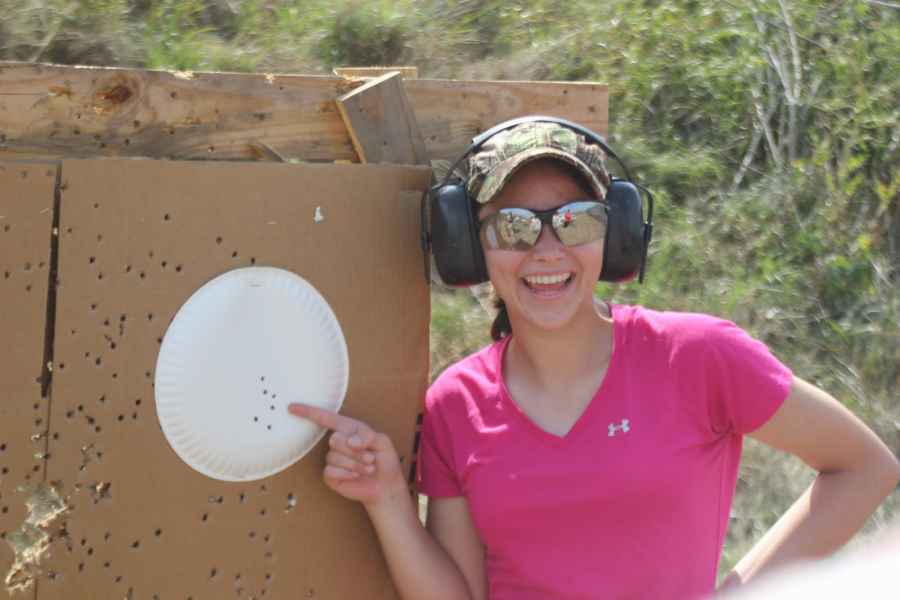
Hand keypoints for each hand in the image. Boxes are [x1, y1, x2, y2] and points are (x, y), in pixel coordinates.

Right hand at [288, 403, 406, 508]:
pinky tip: (356, 476)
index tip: (292, 407)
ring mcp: (333, 459)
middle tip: (370, 458)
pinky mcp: (331, 476)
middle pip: (335, 440)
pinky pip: (331, 471)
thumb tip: (349, 441)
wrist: (385, 484)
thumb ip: (368, 436)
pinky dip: (347, 475)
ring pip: (335, 458)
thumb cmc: (384, 459)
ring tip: (368, 468)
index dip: (308, 412)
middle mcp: (338, 443)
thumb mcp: (382, 441)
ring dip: (355, 465)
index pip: (326, 418)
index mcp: (348, 429)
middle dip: (356, 452)